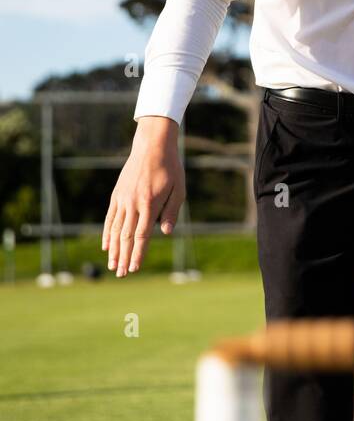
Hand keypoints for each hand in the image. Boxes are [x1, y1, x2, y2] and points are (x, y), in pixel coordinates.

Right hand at [102, 117, 185, 276]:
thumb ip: (172, 211)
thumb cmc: (170, 168)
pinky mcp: (117, 195)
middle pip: (125, 236)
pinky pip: (110, 218)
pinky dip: (107, 233)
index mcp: (149, 204)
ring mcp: (123, 199)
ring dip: (113, 250)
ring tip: (112, 266)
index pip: (141, 235)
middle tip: (121, 274)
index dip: (137, 253)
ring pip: (115, 229)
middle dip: (123, 257)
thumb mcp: (179, 189)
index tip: (134, 268)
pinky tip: (106, 246)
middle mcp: (133, 203)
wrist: (152, 146)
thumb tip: (166, 233)